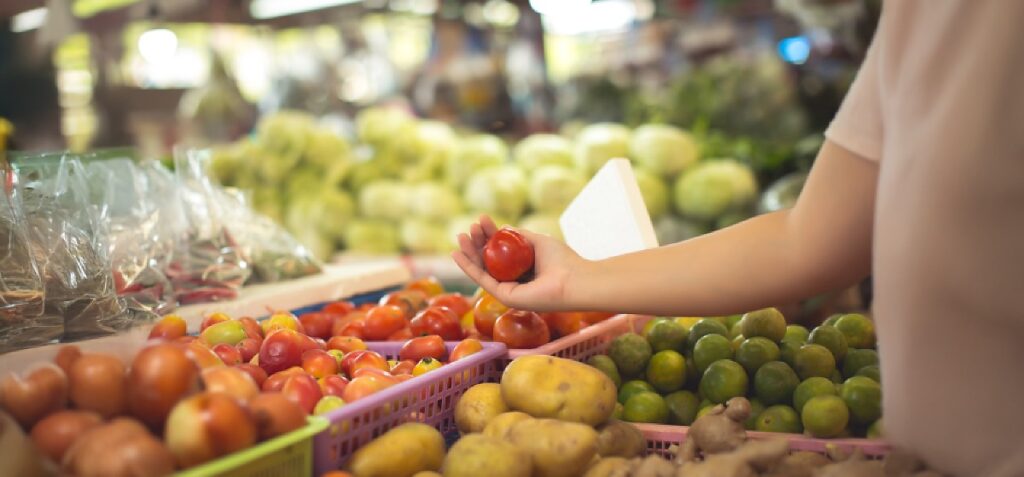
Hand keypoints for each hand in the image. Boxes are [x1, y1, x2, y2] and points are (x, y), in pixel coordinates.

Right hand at [451, 215, 585, 311]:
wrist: (574, 280)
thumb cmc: (563, 261)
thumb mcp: (538, 241)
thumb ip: (520, 236)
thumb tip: (504, 227)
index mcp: (523, 270)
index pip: (500, 253)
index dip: (489, 236)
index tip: (481, 221)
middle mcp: (514, 282)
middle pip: (488, 261)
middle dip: (477, 244)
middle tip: (470, 227)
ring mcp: (509, 291)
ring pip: (482, 270)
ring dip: (469, 253)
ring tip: (460, 236)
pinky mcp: (505, 297)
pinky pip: (482, 280)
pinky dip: (468, 267)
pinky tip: (457, 254)